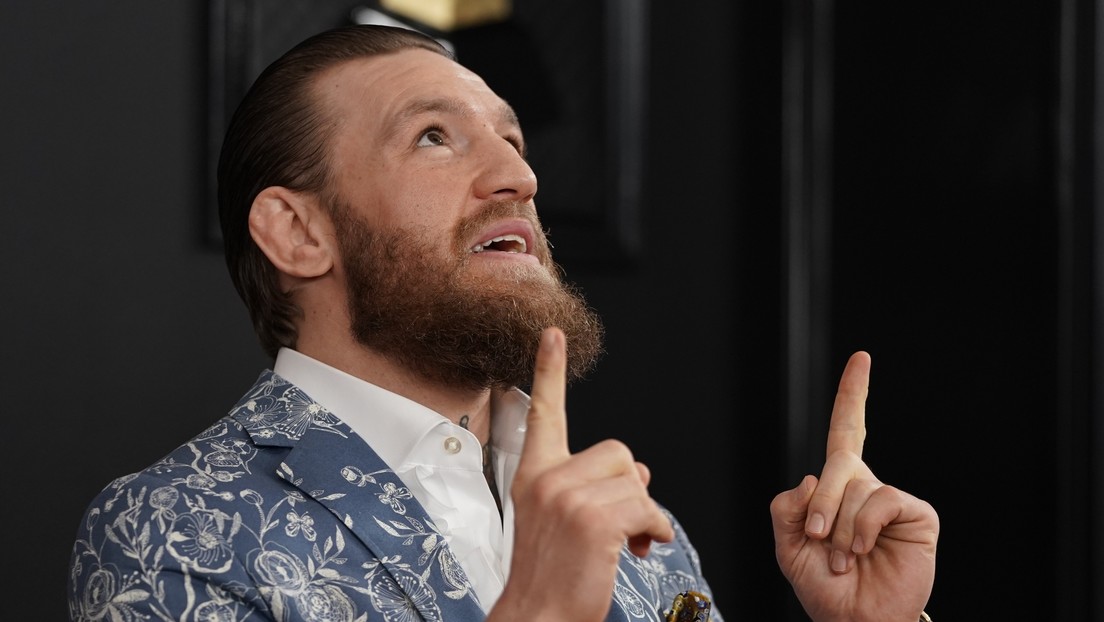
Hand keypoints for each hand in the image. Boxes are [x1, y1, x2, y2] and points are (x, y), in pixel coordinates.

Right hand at [488, 327, 673, 621]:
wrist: (537, 616)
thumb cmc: (550, 576)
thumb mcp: (558, 520)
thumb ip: (589, 485)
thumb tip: (637, 472)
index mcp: (533, 474)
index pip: (544, 411)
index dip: (549, 370)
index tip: (553, 335)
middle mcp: (548, 478)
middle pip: (618, 452)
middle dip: (630, 488)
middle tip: (620, 524)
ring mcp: (568, 497)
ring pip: (637, 480)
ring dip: (642, 515)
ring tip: (623, 543)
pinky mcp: (593, 519)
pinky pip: (647, 508)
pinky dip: (652, 531)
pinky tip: (636, 548)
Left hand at [770, 352, 938, 621]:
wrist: (854, 620)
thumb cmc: (823, 587)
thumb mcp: (788, 545)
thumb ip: (786, 507)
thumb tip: (810, 477)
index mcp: (837, 487)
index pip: (847, 431)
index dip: (853, 395)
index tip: (862, 359)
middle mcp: (866, 486)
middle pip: (838, 461)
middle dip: (822, 503)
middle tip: (817, 540)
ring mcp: (892, 500)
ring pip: (855, 487)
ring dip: (840, 530)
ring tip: (846, 559)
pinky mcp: (916, 515)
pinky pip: (882, 500)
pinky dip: (863, 528)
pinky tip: (865, 550)